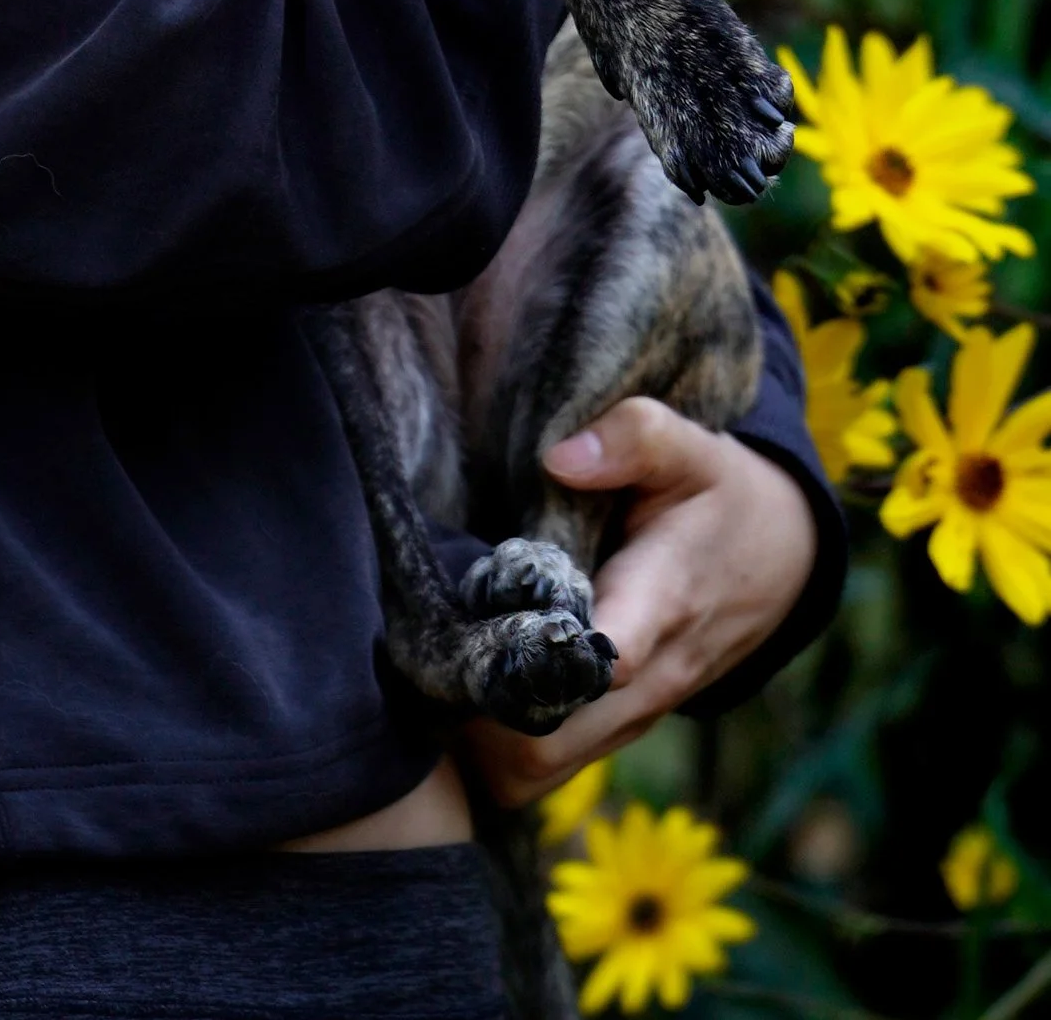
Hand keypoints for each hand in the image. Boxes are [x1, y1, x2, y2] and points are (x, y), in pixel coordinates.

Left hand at [463, 399, 818, 810]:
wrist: (782, 557)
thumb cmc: (719, 495)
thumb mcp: (691, 448)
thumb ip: (633, 438)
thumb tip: (560, 458)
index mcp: (661, 603)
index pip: (602, 661)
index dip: (533, 665)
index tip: (473, 633)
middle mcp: (649, 677)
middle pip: (550, 743)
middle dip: (479, 713)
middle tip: (423, 650)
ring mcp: (636, 711)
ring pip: (545, 766)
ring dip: (485, 736)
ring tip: (433, 669)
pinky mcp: (623, 723)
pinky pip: (553, 761)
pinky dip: (504, 742)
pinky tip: (469, 685)